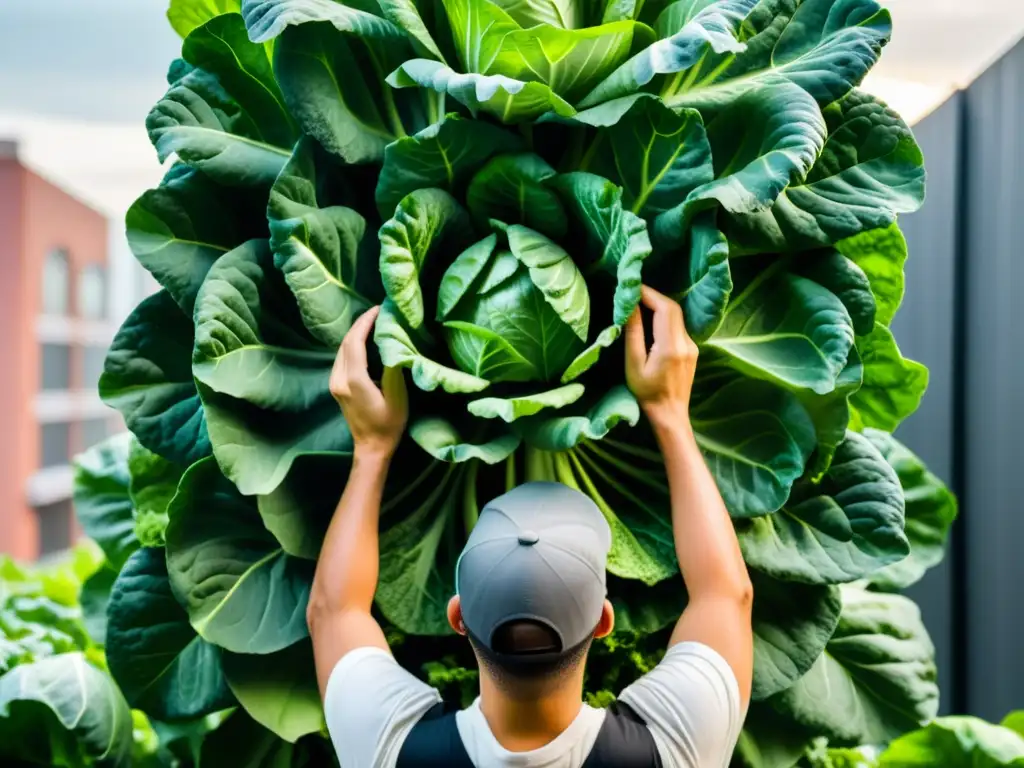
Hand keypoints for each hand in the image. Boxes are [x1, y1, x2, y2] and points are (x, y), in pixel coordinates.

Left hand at [330, 306, 407, 461]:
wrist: (371, 447)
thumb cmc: (388, 425)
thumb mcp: (397, 397)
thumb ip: (393, 369)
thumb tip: (393, 343)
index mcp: (354, 380)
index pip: (355, 342)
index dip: (365, 323)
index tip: (378, 309)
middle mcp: (339, 379)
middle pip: (346, 342)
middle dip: (360, 324)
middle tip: (378, 312)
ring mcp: (334, 383)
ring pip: (342, 349)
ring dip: (356, 333)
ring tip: (373, 322)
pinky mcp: (336, 386)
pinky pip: (342, 358)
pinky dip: (353, 344)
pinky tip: (365, 340)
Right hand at [625, 286, 697, 431]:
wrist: (670, 414)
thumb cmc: (647, 392)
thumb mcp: (634, 364)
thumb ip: (634, 334)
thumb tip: (630, 307)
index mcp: (671, 346)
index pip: (665, 309)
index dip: (649, 294)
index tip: (633, 288)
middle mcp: (686, 343)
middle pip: (673, 309)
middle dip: (654, 297)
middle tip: (634, 293)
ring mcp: (691, 346)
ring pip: (676, 317)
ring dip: (659, 307)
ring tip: (639, 304)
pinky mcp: (691, 350)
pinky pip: (678, 327)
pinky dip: (664, 319)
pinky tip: (650, 322)